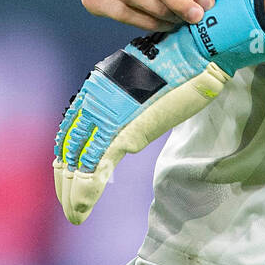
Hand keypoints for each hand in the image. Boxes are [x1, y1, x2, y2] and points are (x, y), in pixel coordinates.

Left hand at [54, 0, 264, 223]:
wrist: (199, 50)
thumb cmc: (183, 62)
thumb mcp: (149, 76)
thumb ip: (134, 94)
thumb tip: (134, 108)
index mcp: (102, 85)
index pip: (74, 125)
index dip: (68, 152)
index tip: (67, 173)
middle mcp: (97, 99)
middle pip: (70, 146)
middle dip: (65, 178)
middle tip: (68, 203)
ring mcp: (108, 115)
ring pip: (77, 162)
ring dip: (72, 192)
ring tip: (74, 214)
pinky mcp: (124, 132)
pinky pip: (96, 168)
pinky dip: (85, 193)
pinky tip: (81, 211)